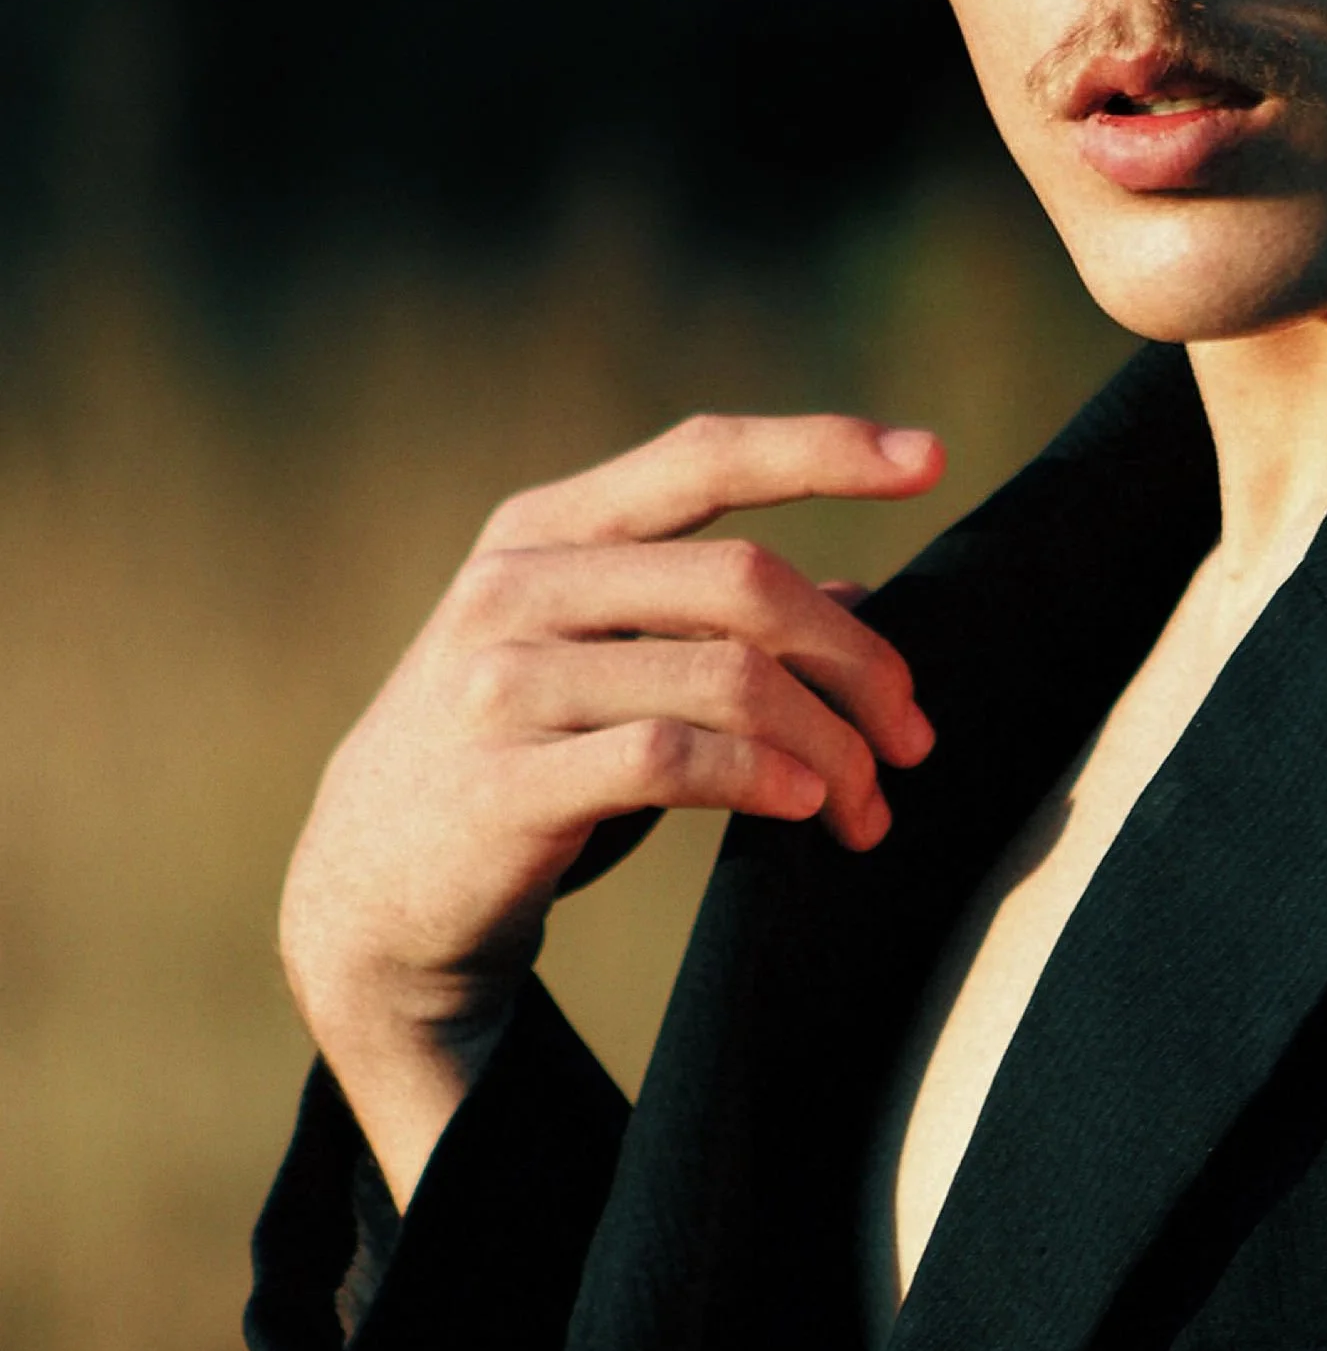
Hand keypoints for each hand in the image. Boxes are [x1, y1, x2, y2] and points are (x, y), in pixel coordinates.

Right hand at [279, 410, 944, 1203]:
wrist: (372, 902)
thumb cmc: (520, 767)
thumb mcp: (602, 667)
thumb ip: (709, 621)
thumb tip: (865, 596)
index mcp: (546, 530)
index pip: (703, 456)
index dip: (822, 448)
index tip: (931, 457)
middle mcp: (516, 585)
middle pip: (745, 581)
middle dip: (859, 662)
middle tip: (914, 739)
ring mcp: (501, 682)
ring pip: (728, 676)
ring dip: (830, 746)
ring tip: (869, 806)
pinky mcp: (505, 782)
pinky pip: (674, 759)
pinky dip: (764, 777)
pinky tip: (806, 806)